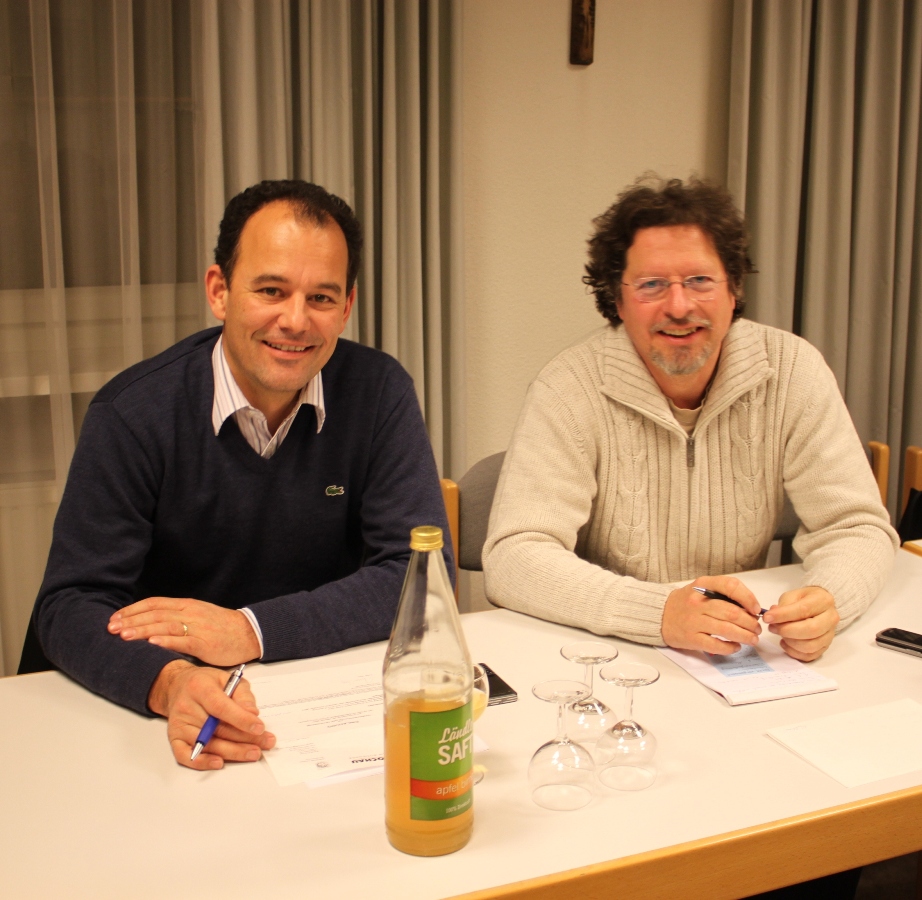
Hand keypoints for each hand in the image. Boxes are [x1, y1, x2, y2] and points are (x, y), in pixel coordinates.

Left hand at [108, 596, 260, 665]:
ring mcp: (197, 627)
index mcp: (186, 605)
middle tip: (111, 628)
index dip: (133, 610)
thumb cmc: (222, 627)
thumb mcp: (197, 616)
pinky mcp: (205, 642)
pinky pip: (183, 640)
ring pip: (165, 625)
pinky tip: (152, 643)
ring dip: (143, 629)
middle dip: (131, 620)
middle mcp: (189, 613)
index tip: (115, 618)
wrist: (248, 633)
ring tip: (124, 635)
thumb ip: (176, 618)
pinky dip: (167, 640)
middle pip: (155, 613)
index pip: (154, 603)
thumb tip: (151, 625)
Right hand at [148, 660, 275, 769]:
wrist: (178, 686)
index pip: (221, 707)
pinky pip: (186, 755)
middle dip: (244, 738)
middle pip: (217, 729)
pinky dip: (203, 762)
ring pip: (207, 744)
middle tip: (265, 742)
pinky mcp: (174, 738)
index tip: (259, 727)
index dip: (241, 719)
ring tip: (253, 752)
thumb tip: (252, 713)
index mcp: (200, 687)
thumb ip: (242, 694)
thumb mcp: (228, 678)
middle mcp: (186, 707)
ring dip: (233, 752)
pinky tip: (220, 762)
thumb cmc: (206, 683)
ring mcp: (179, 725)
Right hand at [662, 576, 762, 654]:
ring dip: (745, 636)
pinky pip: (715, 645)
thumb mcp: (702, 588)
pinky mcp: (691, 638)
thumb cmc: (686, 602)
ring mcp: (693, 621)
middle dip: (750, 623)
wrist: (660, 615)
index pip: (731, 586)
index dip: (748, 598)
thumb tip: (751, 609)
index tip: (756, 610)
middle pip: (732, 612)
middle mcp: (698, 602)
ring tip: (752, 639)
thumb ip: (724, 594)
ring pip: (726, 630)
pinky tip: (736, 647)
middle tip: (757, 628)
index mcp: (703, 585)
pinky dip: (730, 647)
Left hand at [763, 586, 838, 660]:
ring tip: (779, 634)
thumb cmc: (804, 600)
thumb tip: (772, 616)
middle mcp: (831, 618)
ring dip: (790, 642)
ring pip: (811, 645)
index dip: (783, 615)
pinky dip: (794, 652)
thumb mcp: (792, 595)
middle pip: (811, 630)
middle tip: (772, 628)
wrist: (819, 607)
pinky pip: (810, 655)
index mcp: (823, 601)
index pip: (803, 610)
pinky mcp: (825, 647)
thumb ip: (783, 606)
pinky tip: (785, 643)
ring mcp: (830, 634)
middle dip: (787, 631)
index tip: (767, 618)